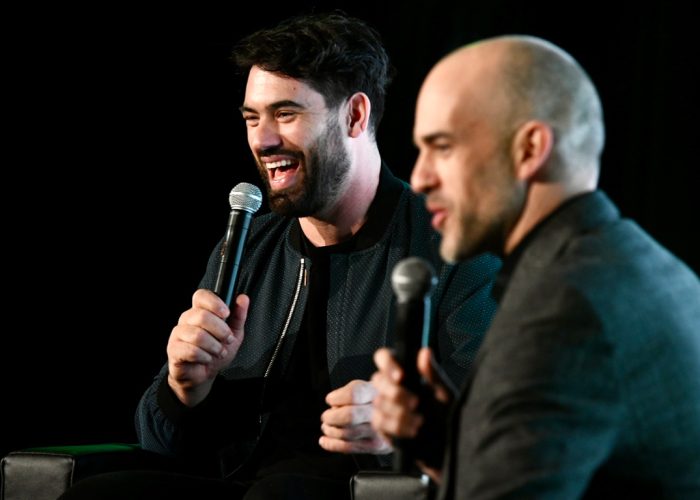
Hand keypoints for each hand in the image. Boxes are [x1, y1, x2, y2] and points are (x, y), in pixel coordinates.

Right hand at [167, 289, 247, 406]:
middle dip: (221, 330)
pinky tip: (207, 358)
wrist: (203, 375)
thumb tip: (243, 299)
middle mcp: (187, 319)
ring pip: (197, 335)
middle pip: (202, 316)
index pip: (201, 296)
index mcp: (200, 311)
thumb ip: (239, 316)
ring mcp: (178, 334)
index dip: (214, 302)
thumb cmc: (216, 352)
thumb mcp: (234, 334)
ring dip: (214, 346)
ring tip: (218, 352)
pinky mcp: (174, 350)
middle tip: (227, 339)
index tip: (226, 314)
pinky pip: (190, 350)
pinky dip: (204, 356)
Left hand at [319, 379, 392, 453]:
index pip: (353, 394)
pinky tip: (324, 440)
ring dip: (330, 431)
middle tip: (326, 416)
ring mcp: (379, 431)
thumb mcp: (365, 386)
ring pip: (347, 433)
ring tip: (327, 426)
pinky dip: (331, 444)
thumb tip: (332, 401)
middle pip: (349, 416)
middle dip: (331, 417)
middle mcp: (381, 411)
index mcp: (377, 392)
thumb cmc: (374, 399)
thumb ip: (349, 391)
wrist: (398, 415)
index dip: (336, 398)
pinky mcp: (377, 446)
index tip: (330, 400)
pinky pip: (349, 448)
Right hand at [371, 347, 450, 480]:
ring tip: (420, 421)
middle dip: (396, 393)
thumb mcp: (444, 395)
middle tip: (415, 402)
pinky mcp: (382, 426)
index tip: (400, 376)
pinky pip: (379, 421)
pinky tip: (412, 430)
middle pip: (377, 380)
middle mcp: (392, 388)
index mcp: (406, 374)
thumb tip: (425, 352)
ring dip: (400, 413)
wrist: (447, 449)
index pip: (384, 358)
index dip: (388, 364)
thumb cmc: (447, 418)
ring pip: (378, 402)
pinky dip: (397, 426)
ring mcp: (385, 407)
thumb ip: (433, 374)